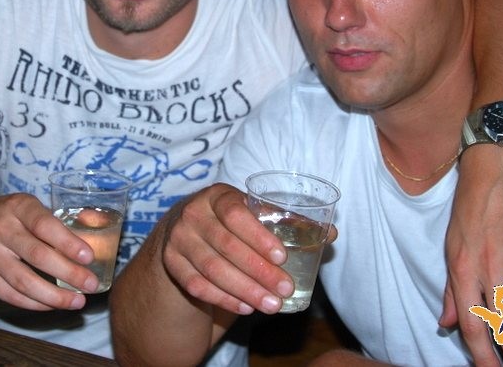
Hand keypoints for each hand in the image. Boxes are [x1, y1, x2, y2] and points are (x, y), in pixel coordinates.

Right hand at [0, 193, 100, 310]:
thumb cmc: (7, 217)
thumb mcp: (27, 206)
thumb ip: (57, 219)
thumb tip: (96, 225)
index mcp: (17, 207)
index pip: (45, 225)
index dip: (68, 243)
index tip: (89, 257)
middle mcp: (0, 229)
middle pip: (37, 256)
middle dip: (68, 274)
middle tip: (90, 285)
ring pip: (24, 281)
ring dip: (54, 296)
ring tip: (77, 302)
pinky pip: (11, 296)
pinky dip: (36, 303)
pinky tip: (53, 305)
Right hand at [160, 183, 293, 315]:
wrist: (185, 229)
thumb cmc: (230, 221)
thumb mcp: (251, 212)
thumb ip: (286, 222)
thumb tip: (330, 234)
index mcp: (216, 195)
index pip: (235, 213)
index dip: (258, 236)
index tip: (282, 257)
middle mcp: (193, 214)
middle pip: (226, 245)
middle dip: (259, 271)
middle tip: (285, 289)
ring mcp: (179, 239)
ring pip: (212, 269)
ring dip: (245, 290)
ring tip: (272, 305)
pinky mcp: (172, 262)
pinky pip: (197, 286)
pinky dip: (224, 299)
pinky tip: (246, 307)